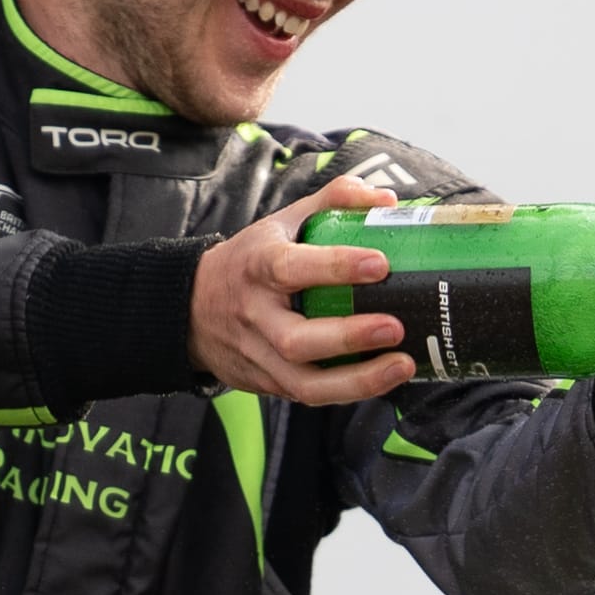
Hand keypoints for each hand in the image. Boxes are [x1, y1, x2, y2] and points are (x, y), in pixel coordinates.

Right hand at [189, 175, 415, 404]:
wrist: (192, 310)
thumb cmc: (250, 261)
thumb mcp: (281, 222)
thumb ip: (332, 201)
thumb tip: (386, 200)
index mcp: (257, 266)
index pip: (291, 268)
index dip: (335, 266)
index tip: (380, 264)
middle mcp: (255, 315)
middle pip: (295, 338)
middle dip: (348, 336)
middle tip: (395, 327)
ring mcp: (259, 354)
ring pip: (304, 382)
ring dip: (357, 380)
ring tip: (401, 365)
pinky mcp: (267, 383)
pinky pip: (308, 395)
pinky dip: (348, 391)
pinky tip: (383, 379)